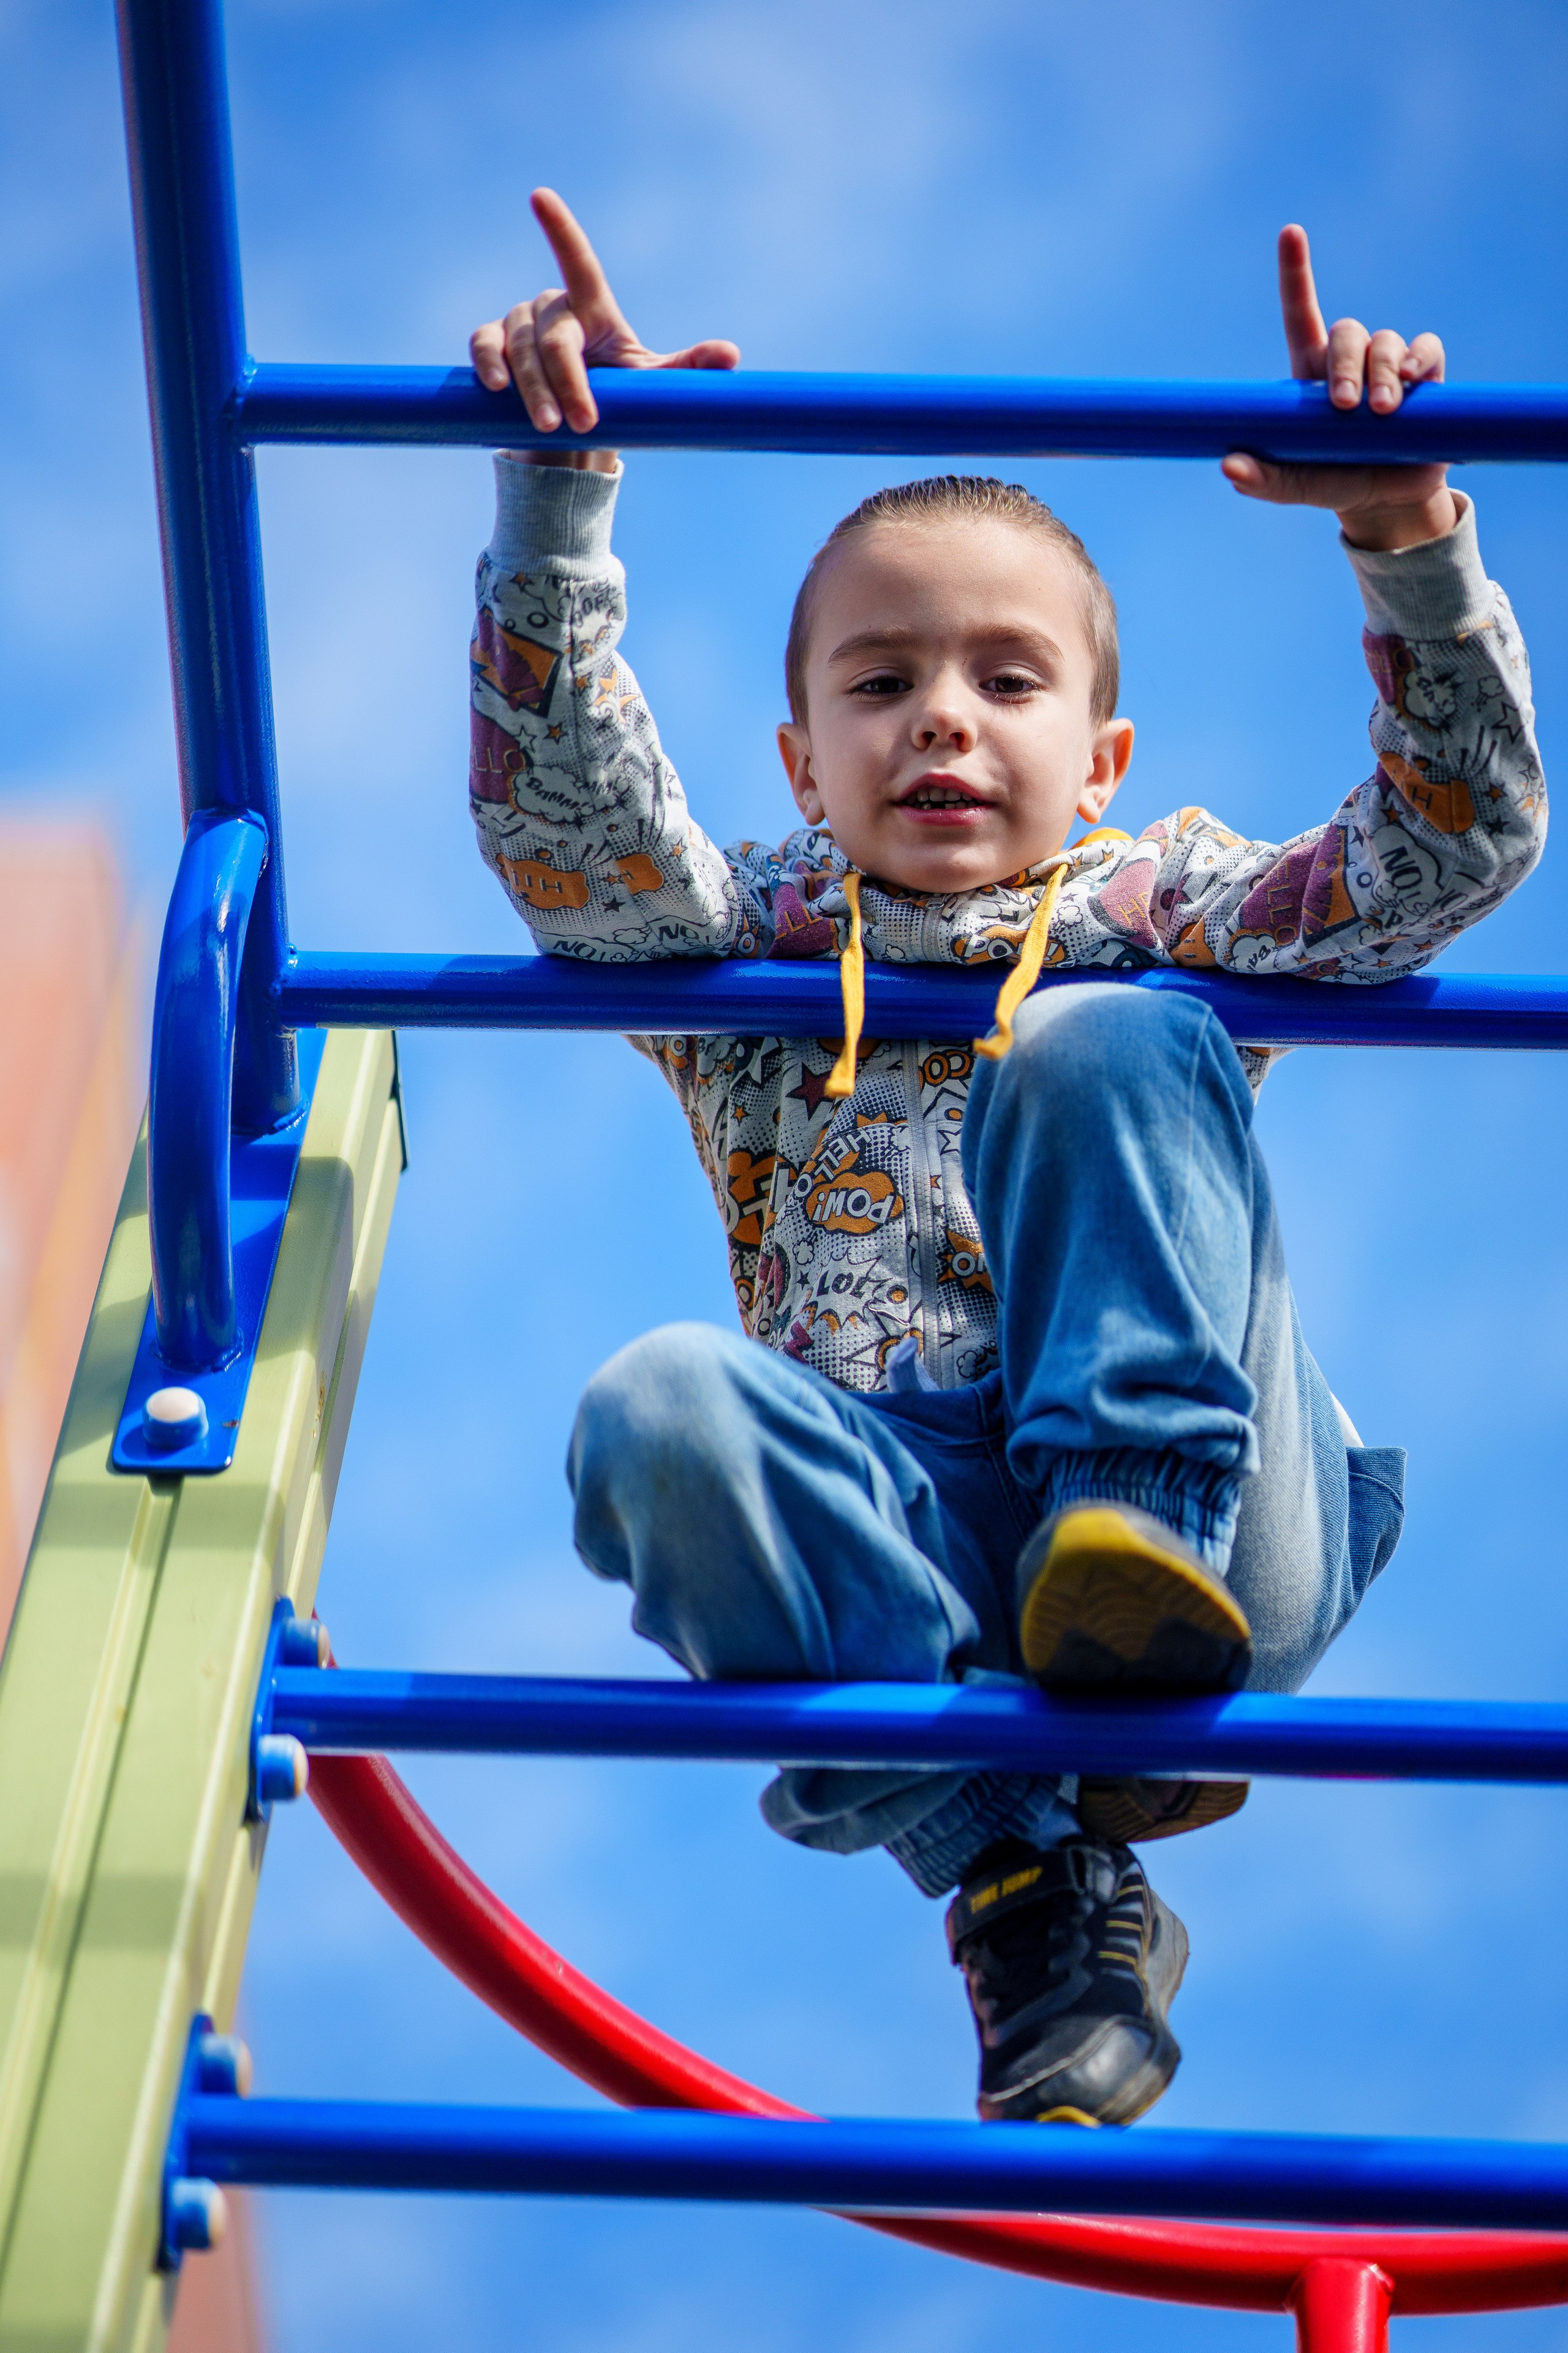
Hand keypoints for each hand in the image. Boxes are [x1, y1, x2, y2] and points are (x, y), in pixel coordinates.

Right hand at [470, 189, 739, 470]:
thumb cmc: (620, 393)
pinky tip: (496, 386)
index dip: (560, 230)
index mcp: (593, 308)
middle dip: (566, 382)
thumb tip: (731, 356)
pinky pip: (485, 344)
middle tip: (581, 424)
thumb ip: (688, 368)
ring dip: (533, 388)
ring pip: (520, 349)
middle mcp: (553, 308)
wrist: (577, 424)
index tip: (540, 196)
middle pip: (554, 340)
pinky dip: (490, 362)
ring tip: (547, 427)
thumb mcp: (654, 383)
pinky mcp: (494, 343)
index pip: (578, 262)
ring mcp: (519, 324)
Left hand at [1221, 225, 1457, 550]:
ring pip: (1384, 341)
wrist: (1387, 501)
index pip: (1301, 313)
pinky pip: (1426, 348)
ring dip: (1383, 372)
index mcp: (1310, 374)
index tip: (1290, 233)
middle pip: (1346, 332)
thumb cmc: (1334, 483)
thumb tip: (1229, 467)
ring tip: (1381, 412)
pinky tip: (1414, 382)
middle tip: (1345, 407)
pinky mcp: (1425, 376)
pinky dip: (1420, 359)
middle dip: (1346, 365)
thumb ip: (1264, 479)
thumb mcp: (1296, 486)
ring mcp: (1389, 365)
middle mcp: (1349, 361)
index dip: (1296, 272)